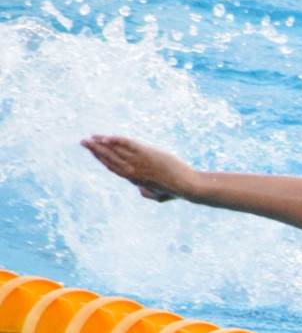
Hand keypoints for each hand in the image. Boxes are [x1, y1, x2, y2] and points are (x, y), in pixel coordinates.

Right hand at [81, 135, 201, 202]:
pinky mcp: (146, 154)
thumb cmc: (176, 191)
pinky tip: (107, 137)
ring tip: (90, 138)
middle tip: (83, 142)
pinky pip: (128, 145)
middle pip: (109, 159)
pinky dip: (117, 141)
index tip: (94, 152)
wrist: (186, 186)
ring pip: (115, 151)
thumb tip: (140, 189)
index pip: (113, 167)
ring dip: (101, 144)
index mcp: (134, 179)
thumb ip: (146, 192)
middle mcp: (132, 171)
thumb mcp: (157, 195)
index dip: (102, 159)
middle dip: (95, 150)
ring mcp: (138, 162)